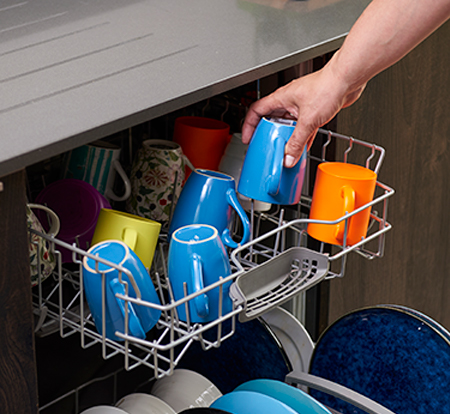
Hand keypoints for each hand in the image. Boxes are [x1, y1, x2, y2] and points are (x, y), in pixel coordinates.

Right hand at [241, 62, 365, 166]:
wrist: (348, 79)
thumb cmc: (327, 86)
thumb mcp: (308, 120)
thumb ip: (297, 141)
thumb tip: (288, 157)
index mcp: (280, 98)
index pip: (256, 111)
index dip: (249, 125)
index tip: (248, 137)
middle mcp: (289, 101)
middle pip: (271, 120)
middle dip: (268, 134)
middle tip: (267, 146)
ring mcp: (301, 105)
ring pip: (288, 125)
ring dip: (286, 137)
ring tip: (285, 149)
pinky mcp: (314, 109)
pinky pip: (302, 127)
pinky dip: (301, 137)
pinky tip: (304, 146)